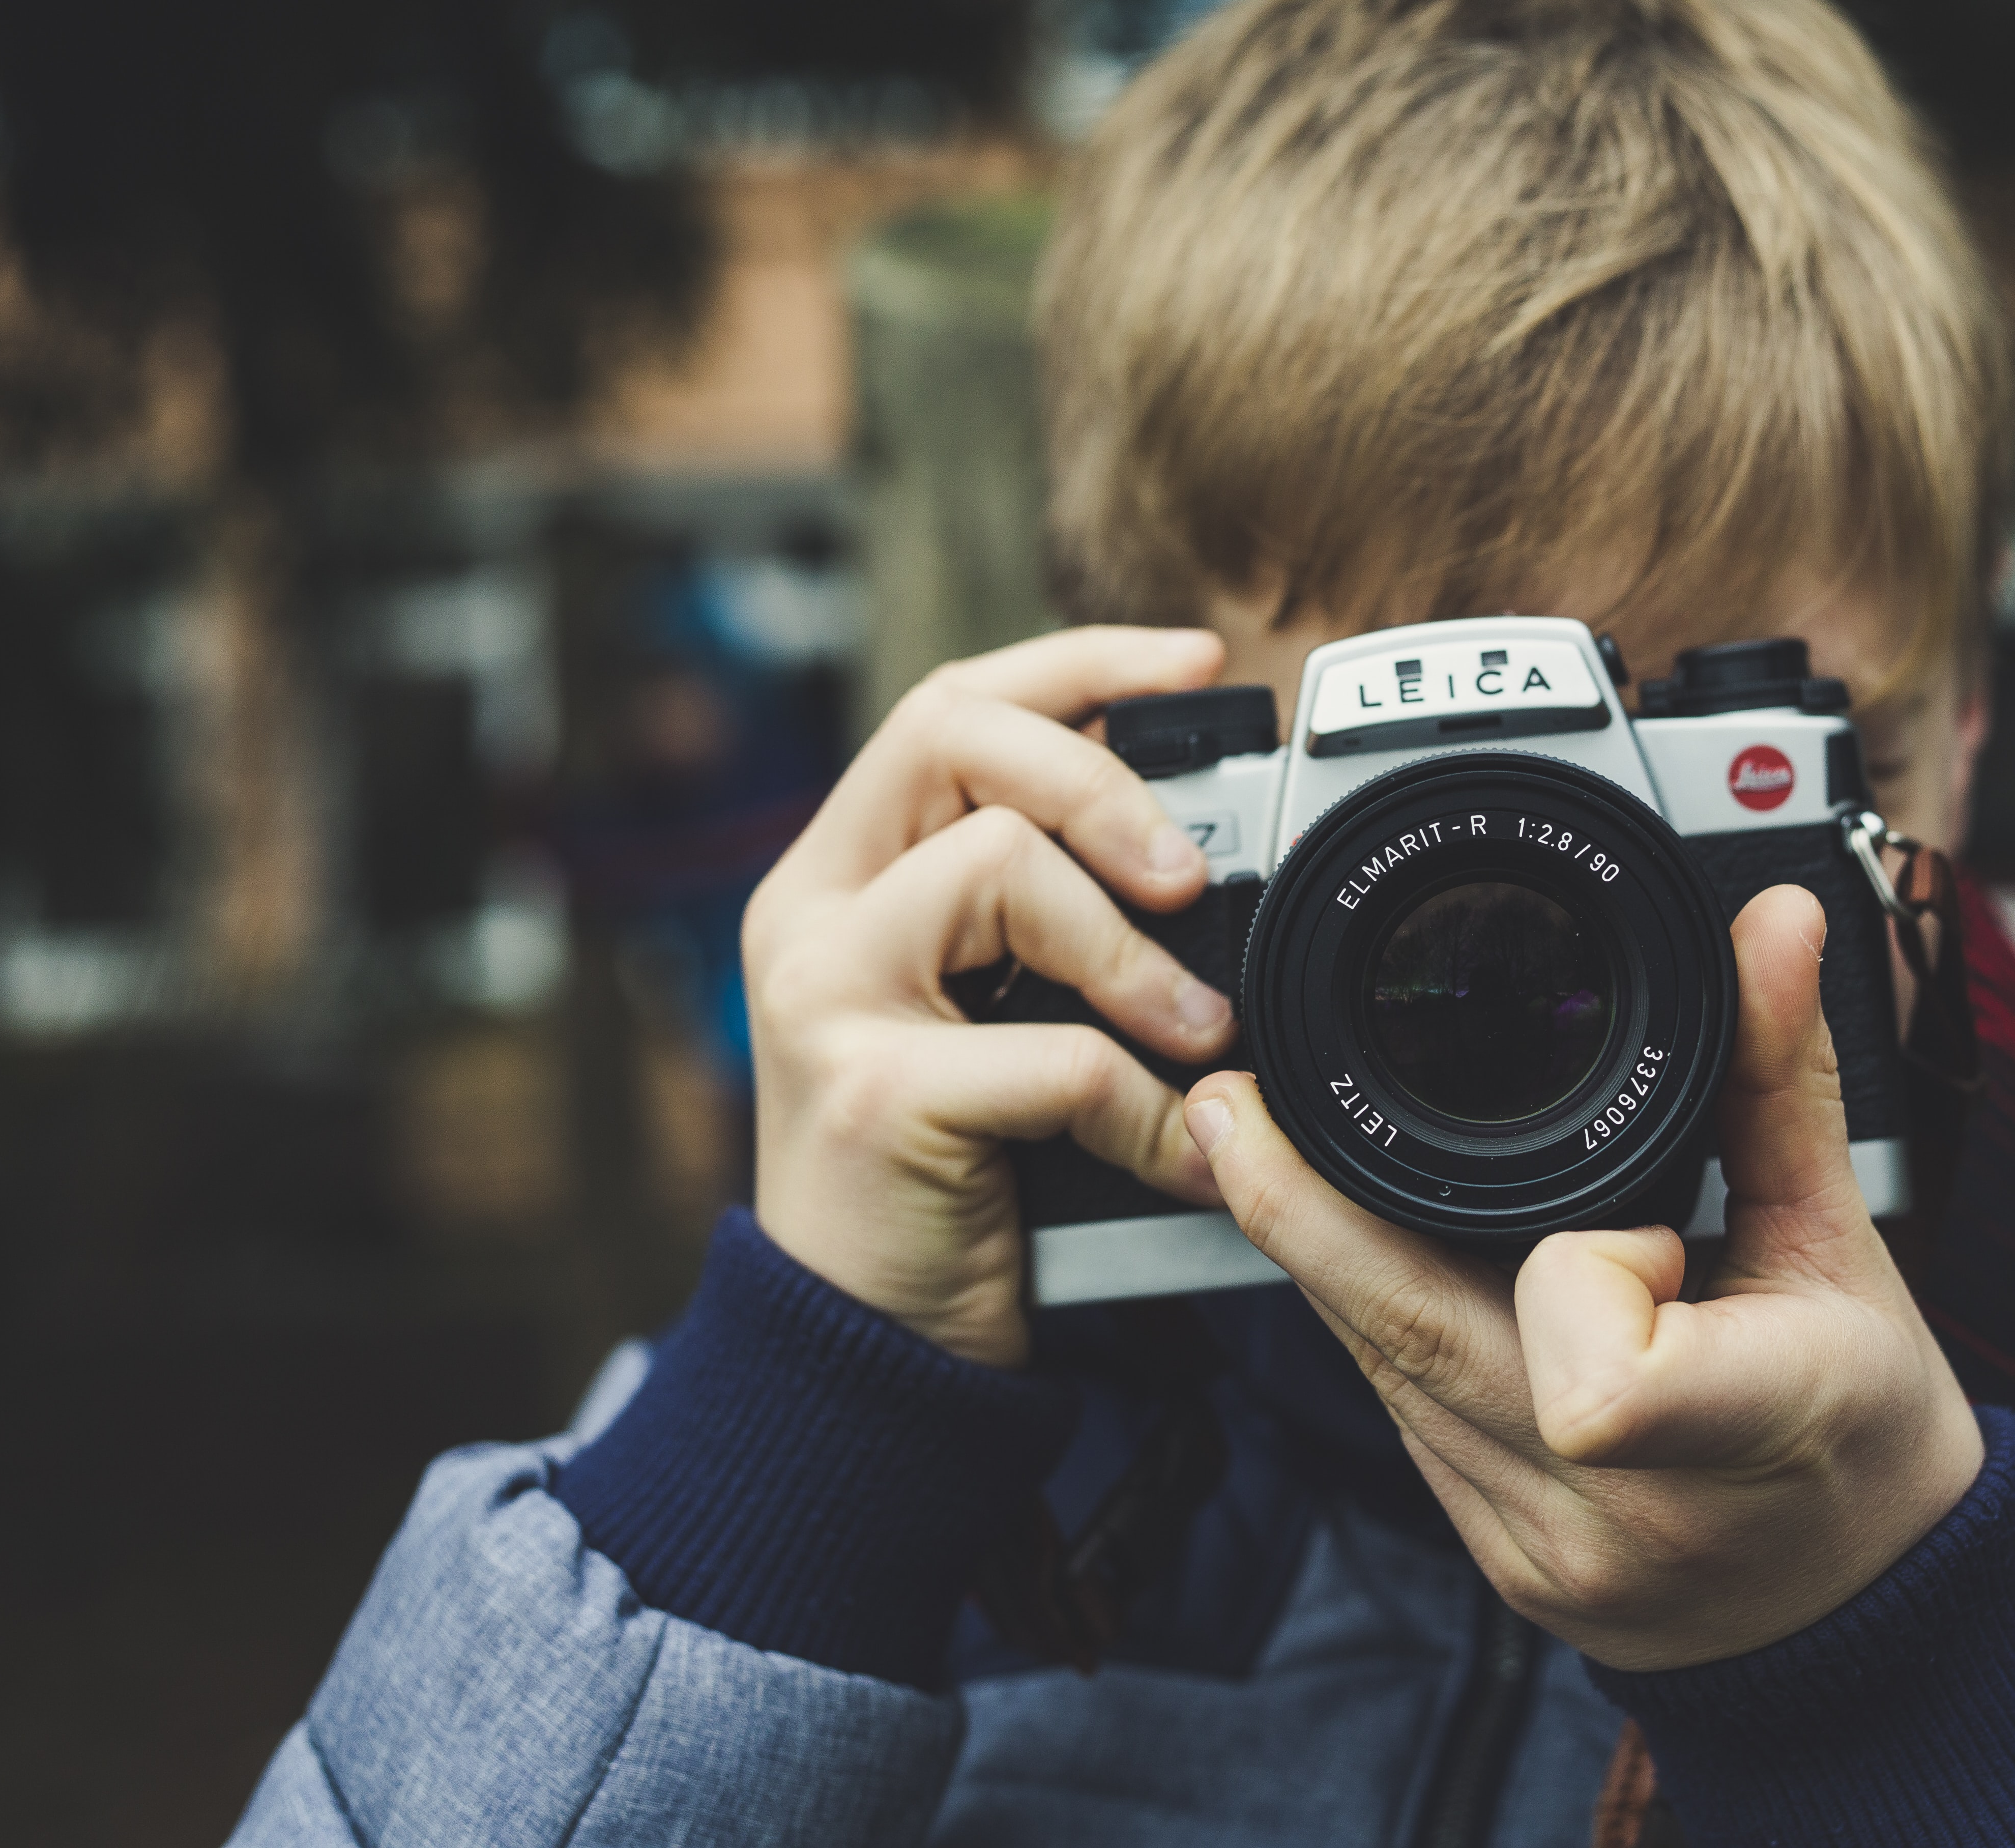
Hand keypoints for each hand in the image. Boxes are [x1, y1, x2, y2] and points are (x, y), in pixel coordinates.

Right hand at [744, 627, 1237, 1366]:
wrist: (864, 1352)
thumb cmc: (948, 1179)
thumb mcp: (993, 1019)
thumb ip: (1049, 927)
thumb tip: (1205, 859)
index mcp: (843, 877)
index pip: (949, 705)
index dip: (1075, 663)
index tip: (1196, 663)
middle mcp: (809, 913)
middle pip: (956, 737)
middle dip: (1101, 780)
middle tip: (1189, 876)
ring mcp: (821, 996)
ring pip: (999, 867)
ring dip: (1132, 953)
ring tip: (1200, 1038)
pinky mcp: (869, 1094)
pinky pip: (1055, 1054)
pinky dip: (1146, 1109)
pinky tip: (1177, 1157)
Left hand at [1183, 884, 1983, 1671]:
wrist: (1858, 1618)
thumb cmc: (1869, 1430)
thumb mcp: (1849, 1249)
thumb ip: (1782, 1078)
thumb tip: (1770, 921)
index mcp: (1746, 1431)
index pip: (1598, 1376)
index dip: (1588, 1271)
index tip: (1639, 1230)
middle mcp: (1619, 1510)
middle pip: (1414, 1338)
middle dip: (1306, 1210)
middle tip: (1236, 1105)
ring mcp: (1540, 1546)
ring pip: (1385, 1372)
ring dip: (1338, 1259)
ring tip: (1289, 1152)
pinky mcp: (1494, 1562)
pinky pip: (1402, 1415)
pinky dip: (1389, 1329)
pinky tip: (1401, 1266)